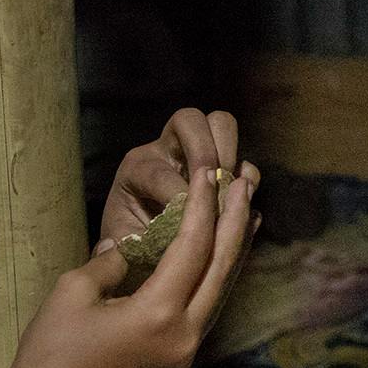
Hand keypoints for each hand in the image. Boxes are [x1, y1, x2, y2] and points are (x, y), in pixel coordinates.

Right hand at [0, 163, 256, 367]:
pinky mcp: (179, 360)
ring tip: (247, 209)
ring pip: (221, 289)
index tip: (212, 172)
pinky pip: (209, 308)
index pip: (193, 247)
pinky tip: (221, 256)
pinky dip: (218, 276)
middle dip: (235, 221)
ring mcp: (186, 351)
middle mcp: (184, 335)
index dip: (204, 205)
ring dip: (235, 248)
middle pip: (222, 267)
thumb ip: (112, 260)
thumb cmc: (50, 351)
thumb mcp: (74, 291)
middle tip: (248, 180)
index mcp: (158, 314)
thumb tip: (133, 243)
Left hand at [103, 107, 258, 251]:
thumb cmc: (129, 243)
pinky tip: (243, 198)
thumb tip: (128, 246)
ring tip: (233, 189)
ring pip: (220, 124)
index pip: (160, 171)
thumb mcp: (119, 245)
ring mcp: (196, 152)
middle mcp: (165, 150)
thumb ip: (121, 247)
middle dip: (206, 152)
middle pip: (189, 120)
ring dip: (231, 155)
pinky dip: (247, 175)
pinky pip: (242, 155)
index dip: (178, 195)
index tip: (189, 222)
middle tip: (215, 186)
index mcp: (136, 168)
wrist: (142, 243)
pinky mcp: (221, 166)